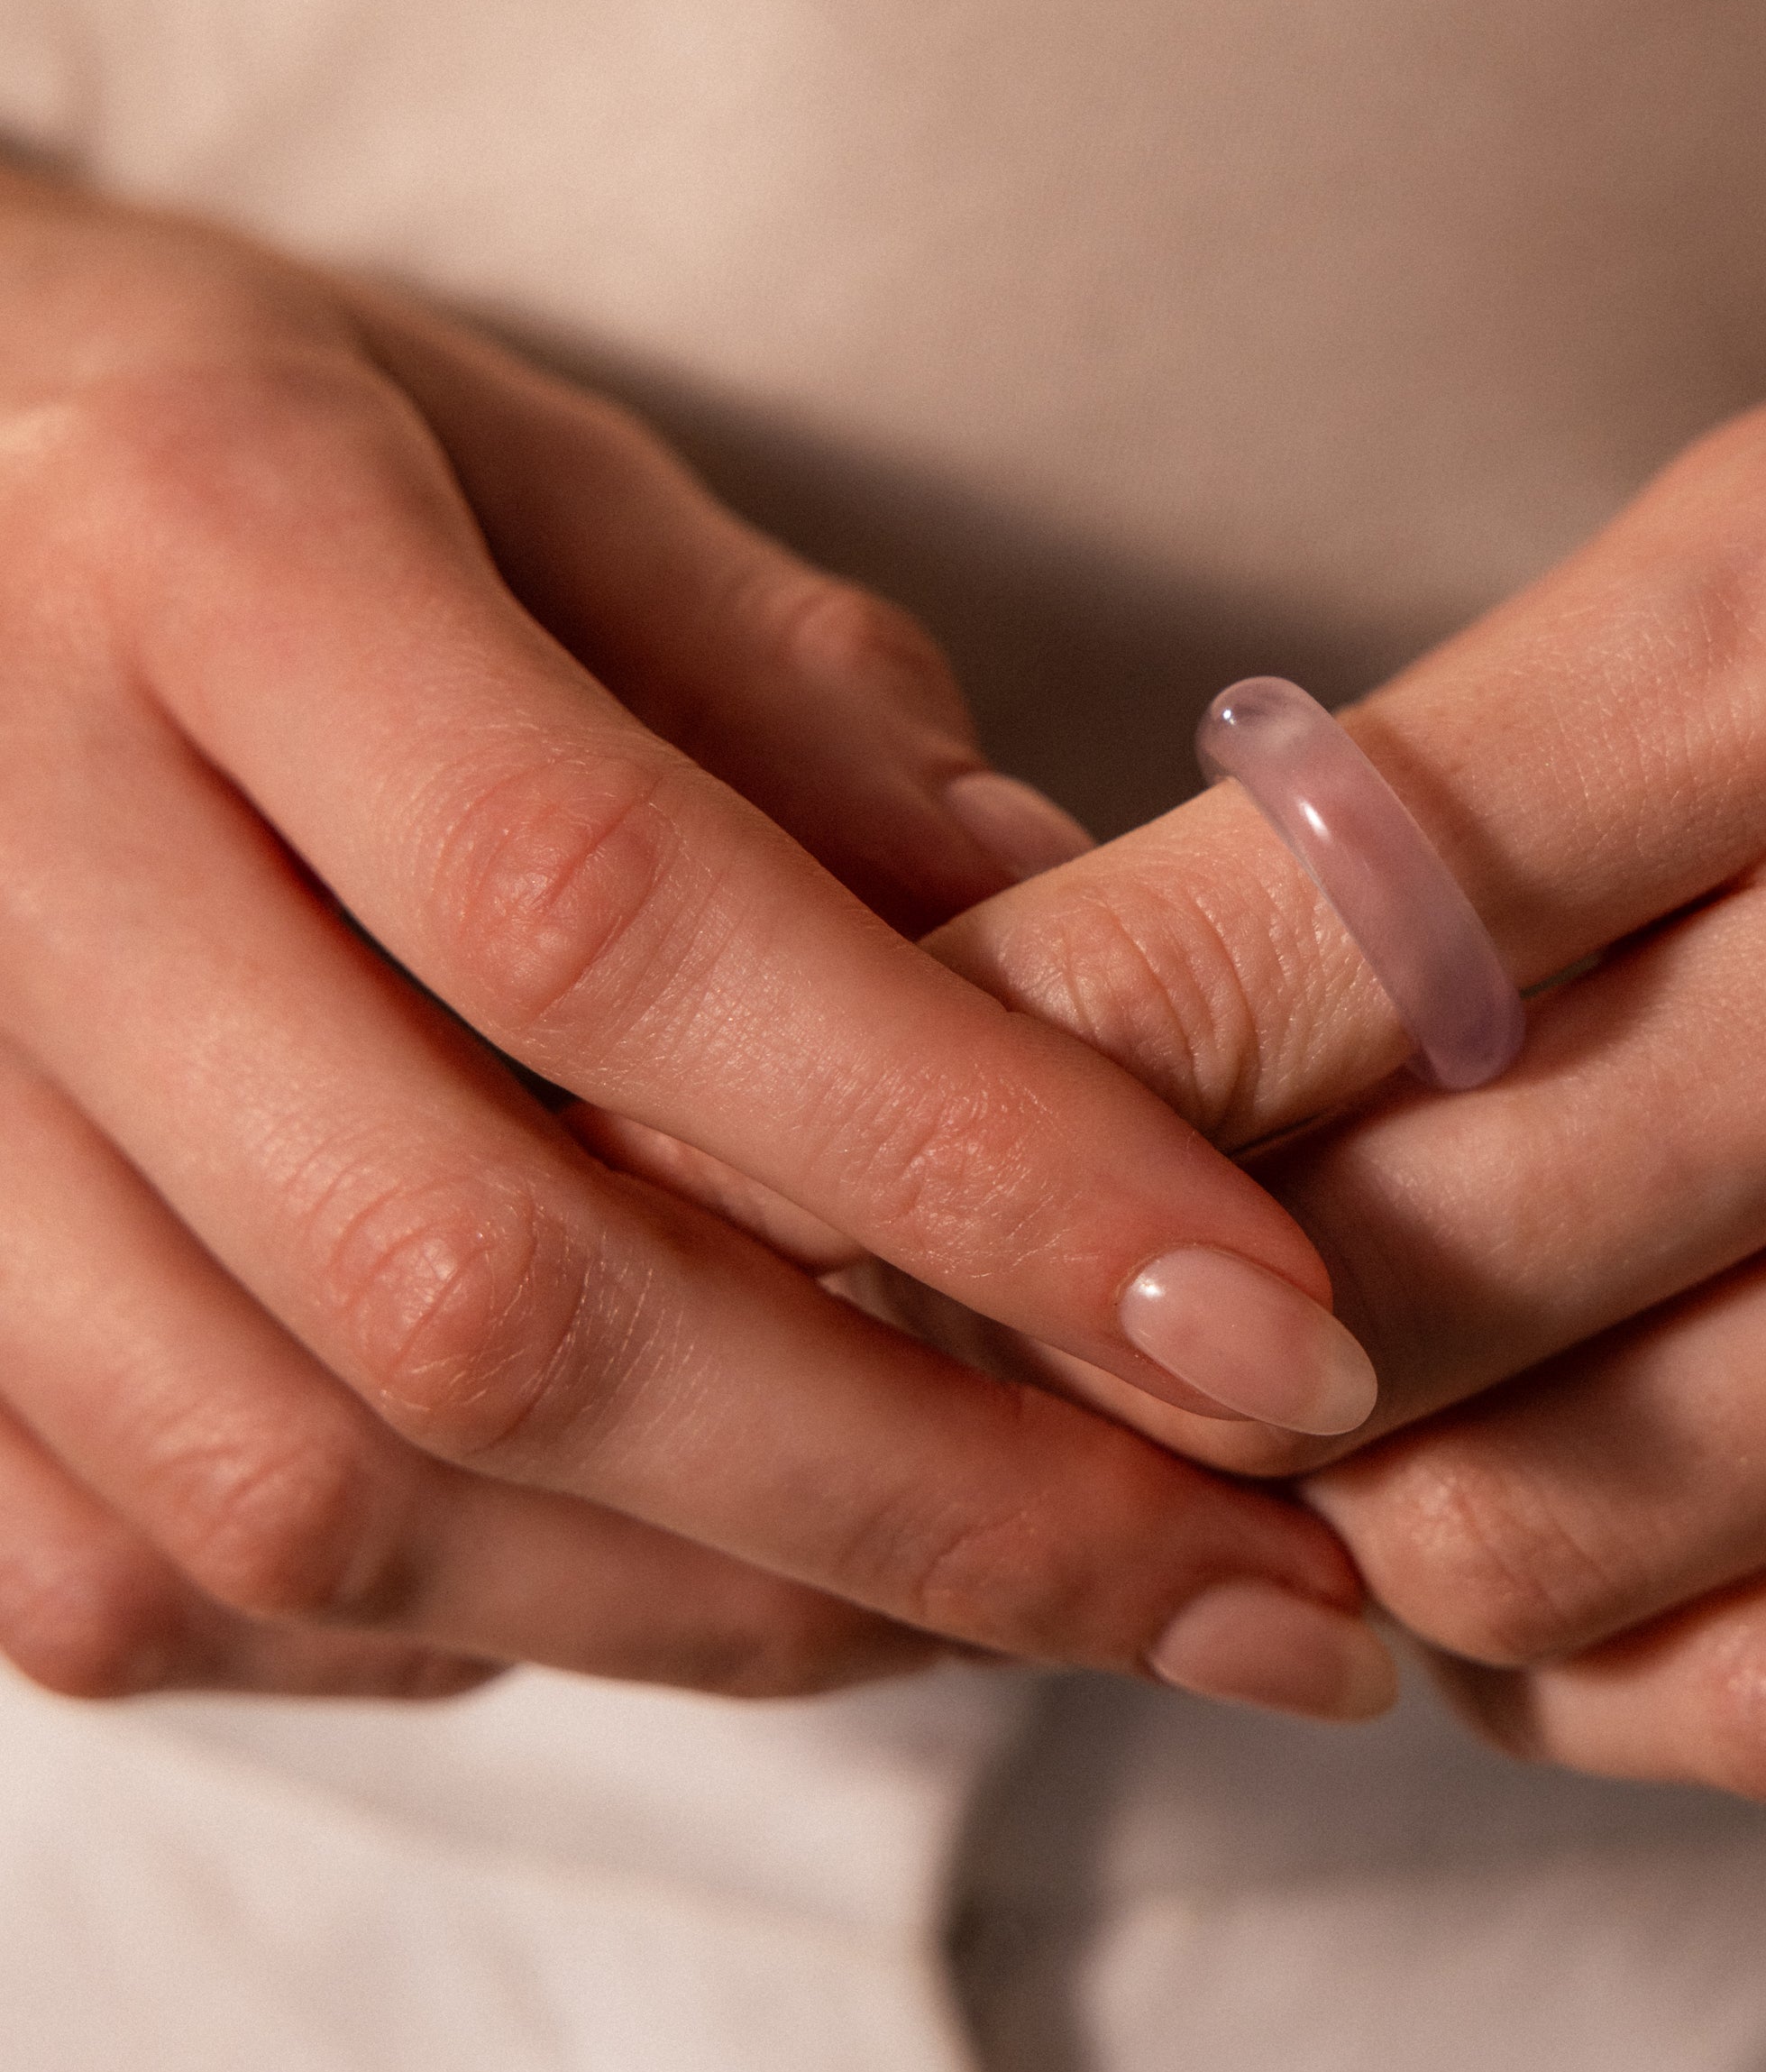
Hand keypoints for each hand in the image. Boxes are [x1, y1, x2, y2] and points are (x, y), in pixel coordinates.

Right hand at [0, 170, 1390, 1719]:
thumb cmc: (236, 446)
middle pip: (493, 1293)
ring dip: (754, 1605)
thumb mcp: (535, 460)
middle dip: (938, 1498)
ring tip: (1050, 1600)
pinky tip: (722, 1570)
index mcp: (204, 556)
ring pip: (335, 1502)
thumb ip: (796, 707)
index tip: (1281, 1336)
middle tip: (1259, 1589)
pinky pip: (179, 1585)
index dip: (981, 1164)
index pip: (621, 926)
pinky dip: (501, 1624)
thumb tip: (1067, 970)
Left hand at [927, 117, 1765, 1792]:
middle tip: (1039, 1303)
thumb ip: (1566, 757)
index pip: (1296, 931)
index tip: (889, 1101)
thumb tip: (1261, 987)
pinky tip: (1538, 1595)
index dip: (1020, 1055)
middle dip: (1143, 1315)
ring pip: (1598, 1521)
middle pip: (1402, 1269)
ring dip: (1356, 1527)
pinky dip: (1625, 1681)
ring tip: (1277, 1459)